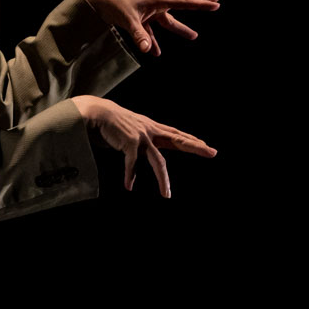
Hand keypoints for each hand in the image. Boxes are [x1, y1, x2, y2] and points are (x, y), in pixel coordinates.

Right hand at [71, 96, 215, 197]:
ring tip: (166, 196)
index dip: (191, 140)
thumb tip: (136, 165)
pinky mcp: (130, 142)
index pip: (176, 135)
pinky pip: (133, 163)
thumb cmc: (111, 125)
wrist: (95, 113)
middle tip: (213, 153)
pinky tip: (129, 186)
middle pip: (179, 140)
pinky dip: (130, 175)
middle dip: (196, 147)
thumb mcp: (130, 134)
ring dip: (163, 180)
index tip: (206, 145)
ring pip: (158, 161)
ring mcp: (142, 136)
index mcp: (152, 128)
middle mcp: (151, 131)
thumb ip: (137, 146)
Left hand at [78, 0, 220, 56]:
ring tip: (194, 36)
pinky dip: (153, 41)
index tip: (216, 3)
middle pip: (182, 3)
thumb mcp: (127, 19)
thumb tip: (147, 50)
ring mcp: (147, 10)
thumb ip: (139, 35)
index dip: (201, 4)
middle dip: (199, 3)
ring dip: (180, 28)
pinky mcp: (138, 18)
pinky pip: (150, 31)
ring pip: (167, 21)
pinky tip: (155, 52)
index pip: (184, 2)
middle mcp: (155, 3)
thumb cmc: (113, 3)